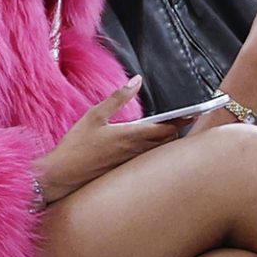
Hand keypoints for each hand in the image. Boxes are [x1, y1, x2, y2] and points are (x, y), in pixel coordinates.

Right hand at [34, 77, 177, 202]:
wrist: (62, 176)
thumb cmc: (76, 145)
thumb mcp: (95, 115)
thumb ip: (118, 97)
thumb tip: (136, 80)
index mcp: (131, 135)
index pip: (166, 128)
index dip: (182, 120)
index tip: (194, 113)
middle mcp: (136, 151)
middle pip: (167, 141)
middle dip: (176, 130)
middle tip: (183, 119)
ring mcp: (131, 164)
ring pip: (158, 151)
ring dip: (166, 141)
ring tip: (170, 130)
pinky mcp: (125, 171)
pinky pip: (147, 160)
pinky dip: (153, 151)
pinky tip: (148, 146)